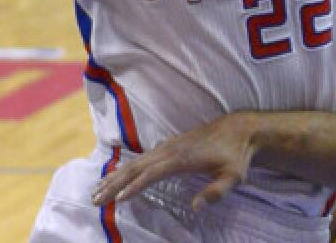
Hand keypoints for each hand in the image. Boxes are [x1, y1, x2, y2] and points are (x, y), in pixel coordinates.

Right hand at [91, 113, 258, 211]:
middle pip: (136, 167)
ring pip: (135, 162)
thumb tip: (195, 207)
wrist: (240, 128)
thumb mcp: (234, 176)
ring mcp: (167, 146)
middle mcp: (170, 150)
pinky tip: (115, 175)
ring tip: (96, 191)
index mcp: (182, 159)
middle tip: (95, 199)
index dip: (134, 187)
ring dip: (114, 176)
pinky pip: (141, 159)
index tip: (118, 200)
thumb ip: (216, 192)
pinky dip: (125, 169)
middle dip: (114, 184)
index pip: (152, 174)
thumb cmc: (237, 155)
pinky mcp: (168, 146)